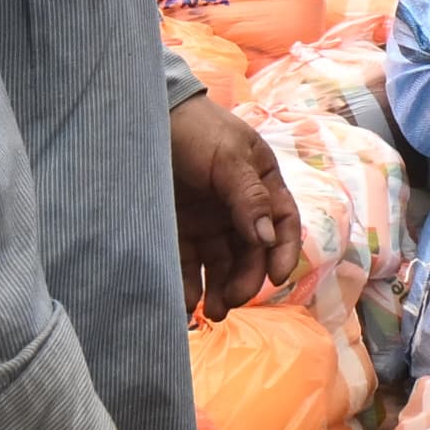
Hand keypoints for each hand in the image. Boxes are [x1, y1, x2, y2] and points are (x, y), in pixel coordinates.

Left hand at [167, 94, 294, 315]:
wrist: (145, 117)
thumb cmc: (197, 129)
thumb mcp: (228, 156)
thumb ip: (249, 195)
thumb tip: (267, 239)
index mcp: (261, 185)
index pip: (283, 223)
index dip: (283, 251)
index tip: (277, 278)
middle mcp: (238, 208)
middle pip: (251, 252)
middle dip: (246, 279)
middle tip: (234, 300)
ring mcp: (207, 221)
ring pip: (222, 265)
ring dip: (221, 290)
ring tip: (213, 312)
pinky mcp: (178, 232)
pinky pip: (188, 266)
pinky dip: (189, 286)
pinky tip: (185, 302)